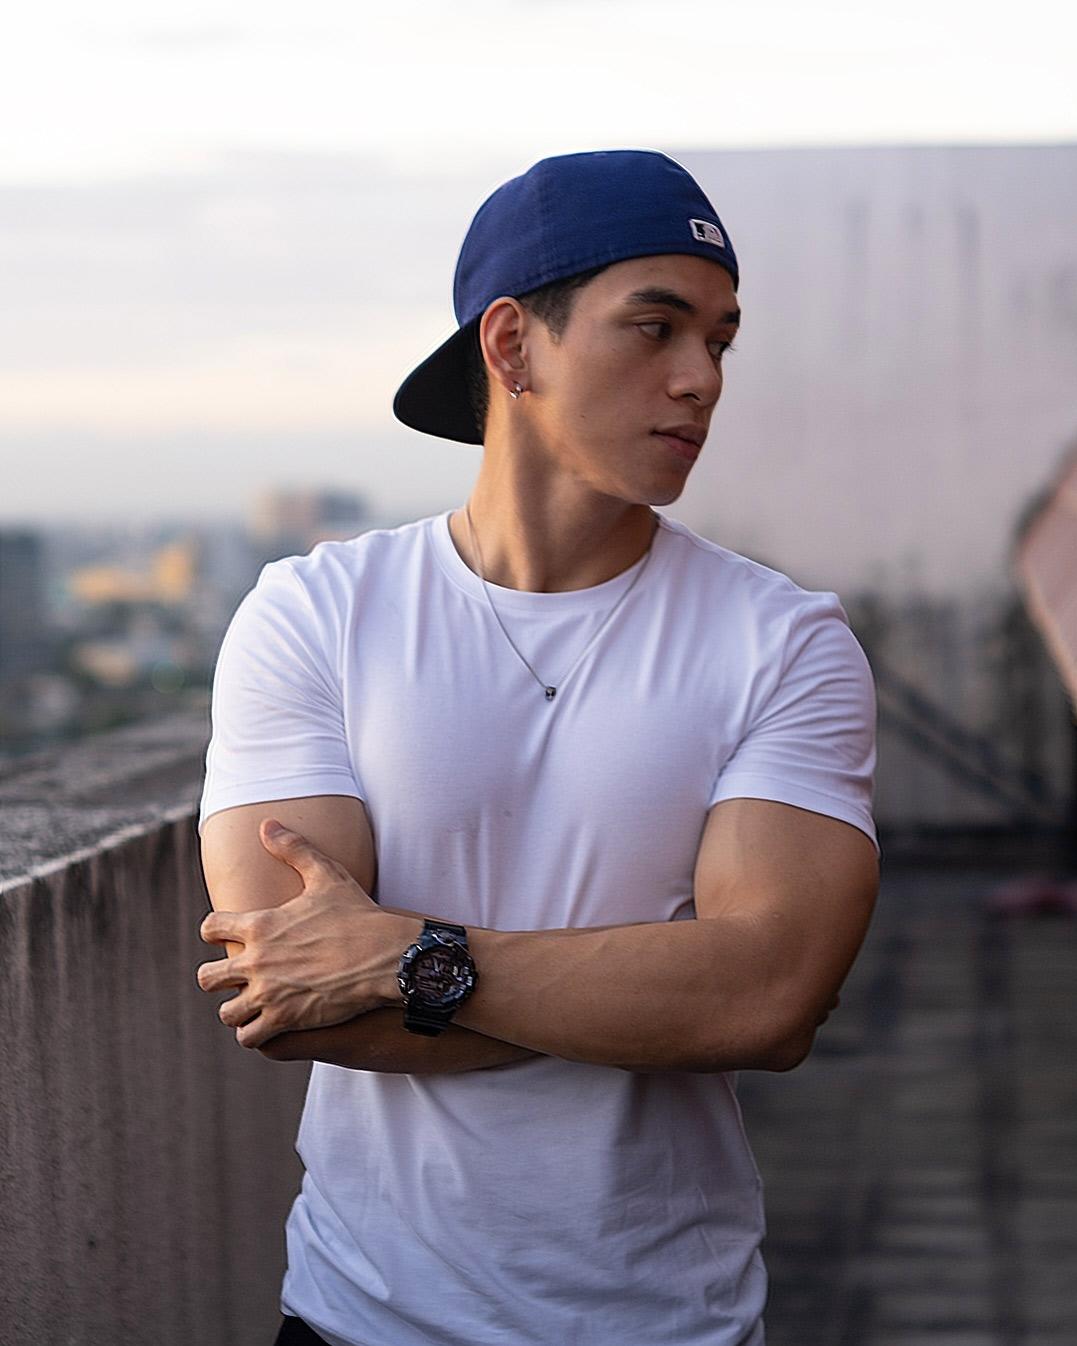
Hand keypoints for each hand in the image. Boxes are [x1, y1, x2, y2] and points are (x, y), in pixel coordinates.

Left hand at [197, 819, 420, 1048]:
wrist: (386, 955)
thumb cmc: (357, 913)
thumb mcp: (326, 874)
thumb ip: (293, 848)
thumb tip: (266, 824)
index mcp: (260, 925)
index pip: (210, 928)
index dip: (215, 931)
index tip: (227, 935)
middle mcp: (256, 961)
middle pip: (207, 978)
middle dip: (218, 977)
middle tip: (237, 976)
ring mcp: (269, 994)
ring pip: (227, 1012)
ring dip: (237, 1008)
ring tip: (253, 1004)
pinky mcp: (286, 1020)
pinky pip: (250, 1037)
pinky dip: (255, 1033)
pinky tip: (268, 1025)